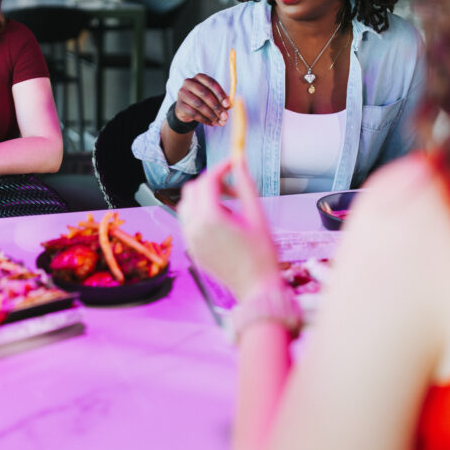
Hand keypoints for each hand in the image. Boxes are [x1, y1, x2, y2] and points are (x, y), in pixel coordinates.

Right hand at [172, 73, 229, 128]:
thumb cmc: (202, 100)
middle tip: (225, 116)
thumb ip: (220, 99)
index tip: (227, 104)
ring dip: (211, 115)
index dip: (220, 94)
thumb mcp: (211, 96)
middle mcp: (189, 82)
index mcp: (199, 77)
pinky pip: (193, 113)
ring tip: (219, 122)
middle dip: (216, 106)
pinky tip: (211, 123)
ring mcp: (182, 93)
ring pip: (199, 105)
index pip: (211, 83)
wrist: (186, 109)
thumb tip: (229, 106)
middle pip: (204, 94)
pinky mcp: (179, 105)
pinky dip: (204, 120)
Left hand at [177, 157, 277, 298]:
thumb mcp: (257, 216)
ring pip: (187, 205)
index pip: (208, 181)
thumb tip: (239, 161)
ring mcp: (190, 240)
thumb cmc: (262, 254)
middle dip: (211, 183)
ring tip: (230, 209)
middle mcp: (194, 228)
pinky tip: (223, 224)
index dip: (221, 168)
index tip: (234, 163)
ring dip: (204, 198)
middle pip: (192, 190)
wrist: (256, 288)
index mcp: (210, 218)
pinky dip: (201, 214)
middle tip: (233, 188)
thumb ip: (245, 186)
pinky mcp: (192, 249)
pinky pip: (189, 222)